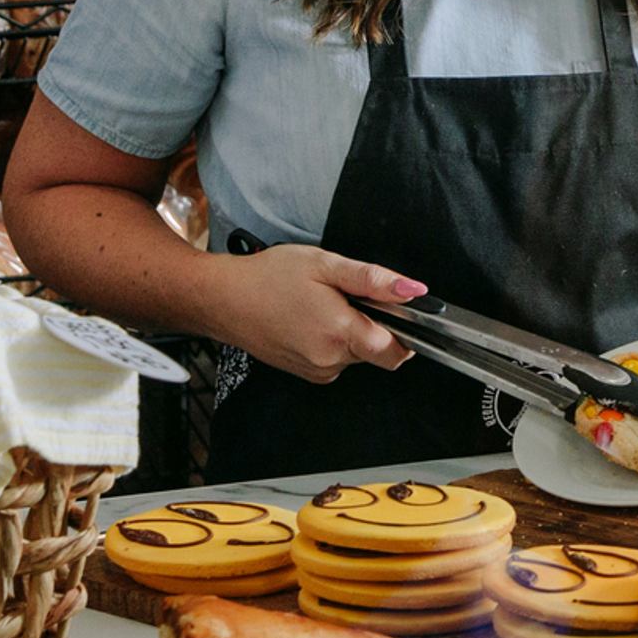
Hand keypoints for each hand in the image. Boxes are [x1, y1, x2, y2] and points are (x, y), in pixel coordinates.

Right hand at [208, 245, 423, 383]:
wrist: (223, 299)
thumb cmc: (270, 277)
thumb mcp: (326, 265)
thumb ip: (374, 280)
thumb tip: (414, 291)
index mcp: (339, 334)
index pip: (395, 352)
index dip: (405, 331)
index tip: (396, 310)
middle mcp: (329, 361)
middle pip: (377, 352)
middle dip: (374, 325)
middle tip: (348, 296)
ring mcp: (315, 370)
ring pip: (356, 355)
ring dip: (352, 332)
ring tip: (324, 304)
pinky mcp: (304, 372)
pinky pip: (336, 360)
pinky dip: (334, 341)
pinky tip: (312, 318)